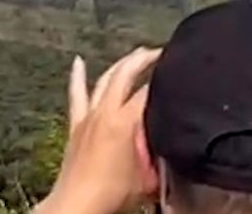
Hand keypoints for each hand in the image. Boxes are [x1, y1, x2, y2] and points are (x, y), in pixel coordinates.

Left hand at [37, 47, 162, 213]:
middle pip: (126, 74)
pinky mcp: (76, 125)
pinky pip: (77, 94)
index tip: (175, 69)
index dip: (165, 78)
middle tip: (158, 52)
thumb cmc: (110, 195)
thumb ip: (158, 159)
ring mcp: (88, 116)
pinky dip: (77, 76)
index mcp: (124, 122)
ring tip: (134, 55)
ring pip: (105, 80)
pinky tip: (77, 62)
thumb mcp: (146, 178)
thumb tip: (168, 150)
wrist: (76, 206)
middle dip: (143, 59)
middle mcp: (105, 112)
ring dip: (120, 65)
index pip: (149, 91)